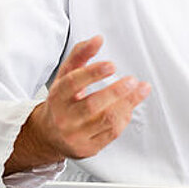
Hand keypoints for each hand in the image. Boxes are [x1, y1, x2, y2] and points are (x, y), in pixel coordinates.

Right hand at [5, 35, 150, 173]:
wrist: (49, 134)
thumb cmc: (61, 101)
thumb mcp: (65, 76)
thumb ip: (81, 55)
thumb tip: (97, 39)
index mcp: (57, 96)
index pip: (73, 83)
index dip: (93, 73)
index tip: (111, 65)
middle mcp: (64, 117)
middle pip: (92, 105)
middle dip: (116, 92)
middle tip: (132, 80)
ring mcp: (76, 135)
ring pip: (106, 121)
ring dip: (127, 104)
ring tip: (139, 90)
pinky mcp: (88, 148)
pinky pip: (111, 134)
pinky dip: (124, 118)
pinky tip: (129, 106)